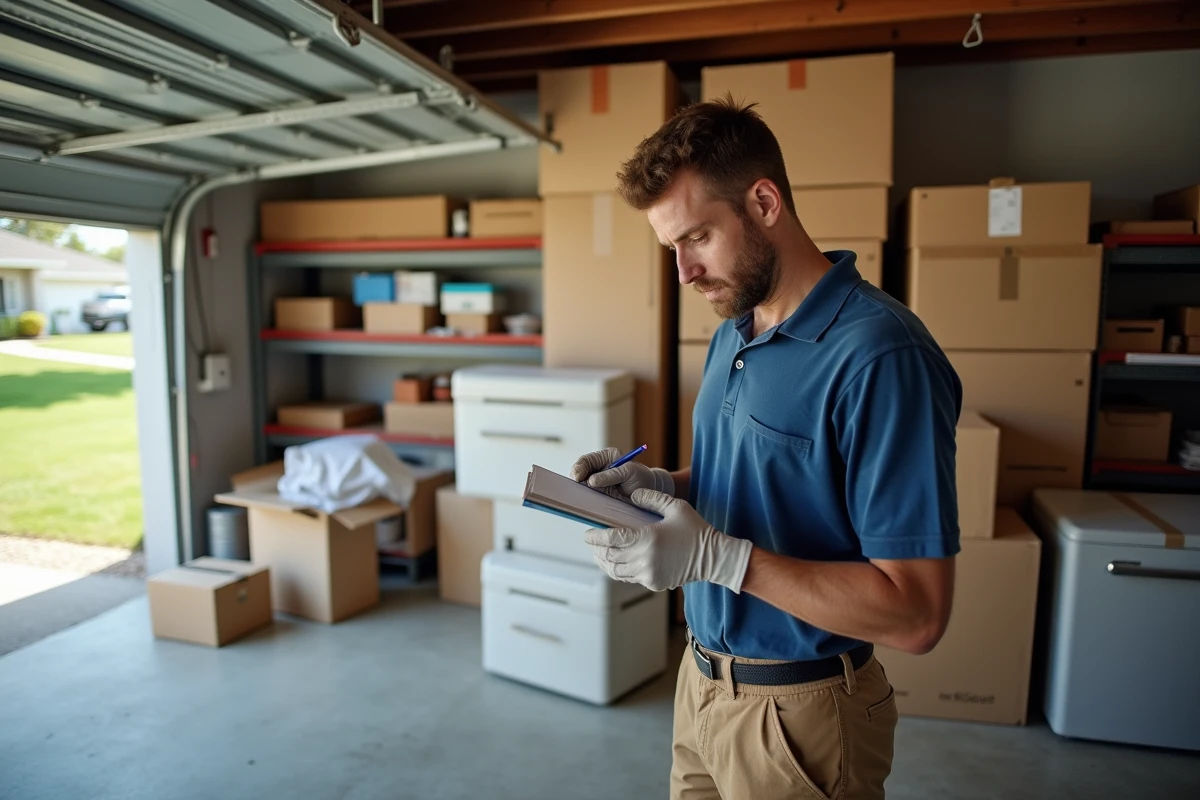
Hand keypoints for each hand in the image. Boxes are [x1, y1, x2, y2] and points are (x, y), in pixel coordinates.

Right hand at [568, 447, 674, 499]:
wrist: (649, 493)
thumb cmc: (641, 478)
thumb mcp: (630, 472)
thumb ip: (612, 474)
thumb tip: (591, 481)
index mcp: (606, 457)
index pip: (586, 460)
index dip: (579, 468)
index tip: (578, 477)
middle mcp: (598, 470)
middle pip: (579, 473)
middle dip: (576, 479)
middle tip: (575, 486)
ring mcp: (596, 484)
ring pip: (581, 487)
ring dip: (579, 491)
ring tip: (577, 496)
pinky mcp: (598, 497)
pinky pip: (587, 498)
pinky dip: (584, 501)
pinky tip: (584, 504)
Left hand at [584, 489, 752, 592]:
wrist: (713, 557)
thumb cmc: (696, 529)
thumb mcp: (675, 507)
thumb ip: (651, 498)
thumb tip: (632, 494)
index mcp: (648, 538)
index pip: (611, 538)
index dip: (595, 537)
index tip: (586, 534)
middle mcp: (645, 558)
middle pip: (610, 556)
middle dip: (597, 550)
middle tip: (592, 543)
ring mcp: (648, 574)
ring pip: (615, 571)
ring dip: (604, 563)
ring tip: (599, 554)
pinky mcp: (653, 583)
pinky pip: (628, 577)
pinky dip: (618, 571)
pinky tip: (616, 563)